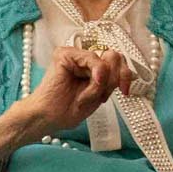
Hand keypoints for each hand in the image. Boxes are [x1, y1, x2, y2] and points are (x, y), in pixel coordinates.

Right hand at [13, 40, 129, 139]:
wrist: (47, 118)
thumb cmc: (68, 109)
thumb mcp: (99, 95)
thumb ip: (112, 80)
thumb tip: (124, 67)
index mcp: (93, 67)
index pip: (118, 61)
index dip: (126, 75)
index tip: (125, 91)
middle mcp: (84, 57)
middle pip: (115, 57)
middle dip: (114, 80)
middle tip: (101, 96)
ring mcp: (74, 54)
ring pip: (106, 60)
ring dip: (100, 85)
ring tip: (84, 98)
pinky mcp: (65, 53)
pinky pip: (94, 61)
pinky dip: (94, 81)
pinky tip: (83, 94)